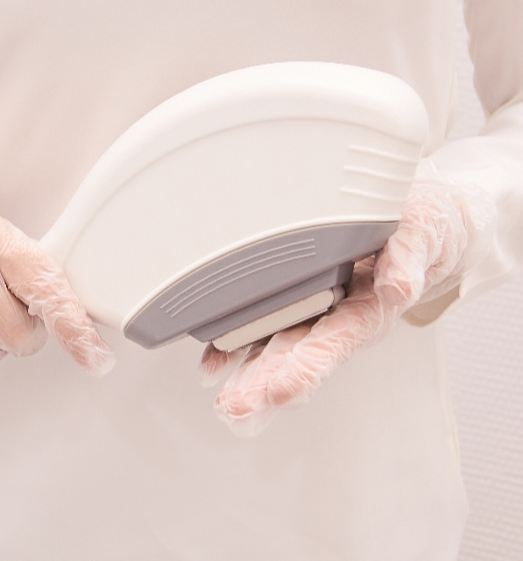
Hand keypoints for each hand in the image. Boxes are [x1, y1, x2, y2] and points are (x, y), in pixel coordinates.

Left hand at [199, 179, 492, 435]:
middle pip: (298, 354)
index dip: (310, 365)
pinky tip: (213, 367)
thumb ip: (408, 259)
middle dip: (266, 383)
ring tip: (226, 405)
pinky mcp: (291, 299)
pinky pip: (258, 325)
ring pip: (274, 346)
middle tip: (238, 408)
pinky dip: (233, 346)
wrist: (414, 224)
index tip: (283, 390)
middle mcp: (335, 317)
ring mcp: (311, 311)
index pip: (336, 340)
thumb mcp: (420, 235)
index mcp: (368, 307)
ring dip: (249, 375)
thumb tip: (398, 288)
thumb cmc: (415, 231)